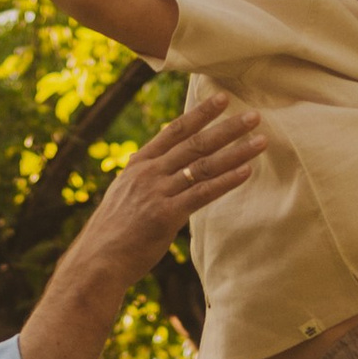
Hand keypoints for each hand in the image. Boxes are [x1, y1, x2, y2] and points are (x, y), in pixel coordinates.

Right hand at [62, 93, 264, 292]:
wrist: (97, 260)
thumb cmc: (113, 231)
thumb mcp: (125, 195)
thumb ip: (145, 178)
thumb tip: (163, 169)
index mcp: (139, 164)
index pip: (175, 131)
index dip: (200, 114)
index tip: (222, 99)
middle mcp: (149, 173)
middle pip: (195, 143)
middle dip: (227, 128)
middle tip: (254, 116)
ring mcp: (157, 193)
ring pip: (203, 166)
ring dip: (235, 152)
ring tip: (260, 141)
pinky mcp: (166, 216)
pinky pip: (202, 194)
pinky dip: (226, 181)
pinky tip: (245, 172)